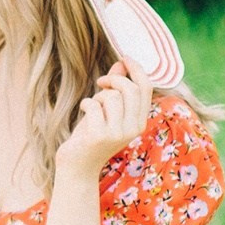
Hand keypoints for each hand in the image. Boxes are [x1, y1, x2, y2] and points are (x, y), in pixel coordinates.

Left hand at [52, 62, 152, 180]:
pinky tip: (84, 111)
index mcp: (139, 122)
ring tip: (91, 106)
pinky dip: (86, 103)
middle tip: (101, 82)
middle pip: (130, 89)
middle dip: (113, 79)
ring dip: (98, 96)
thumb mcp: (106, 111)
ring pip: (112, 96)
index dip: (136, 69)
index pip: (146, 88)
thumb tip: (121, 63)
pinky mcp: (100, 136)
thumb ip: (116, 88)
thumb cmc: (91, 135)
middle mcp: (133, 129)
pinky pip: (94, 105)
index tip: (124, 57)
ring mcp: (117, 133)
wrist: (77, 166)